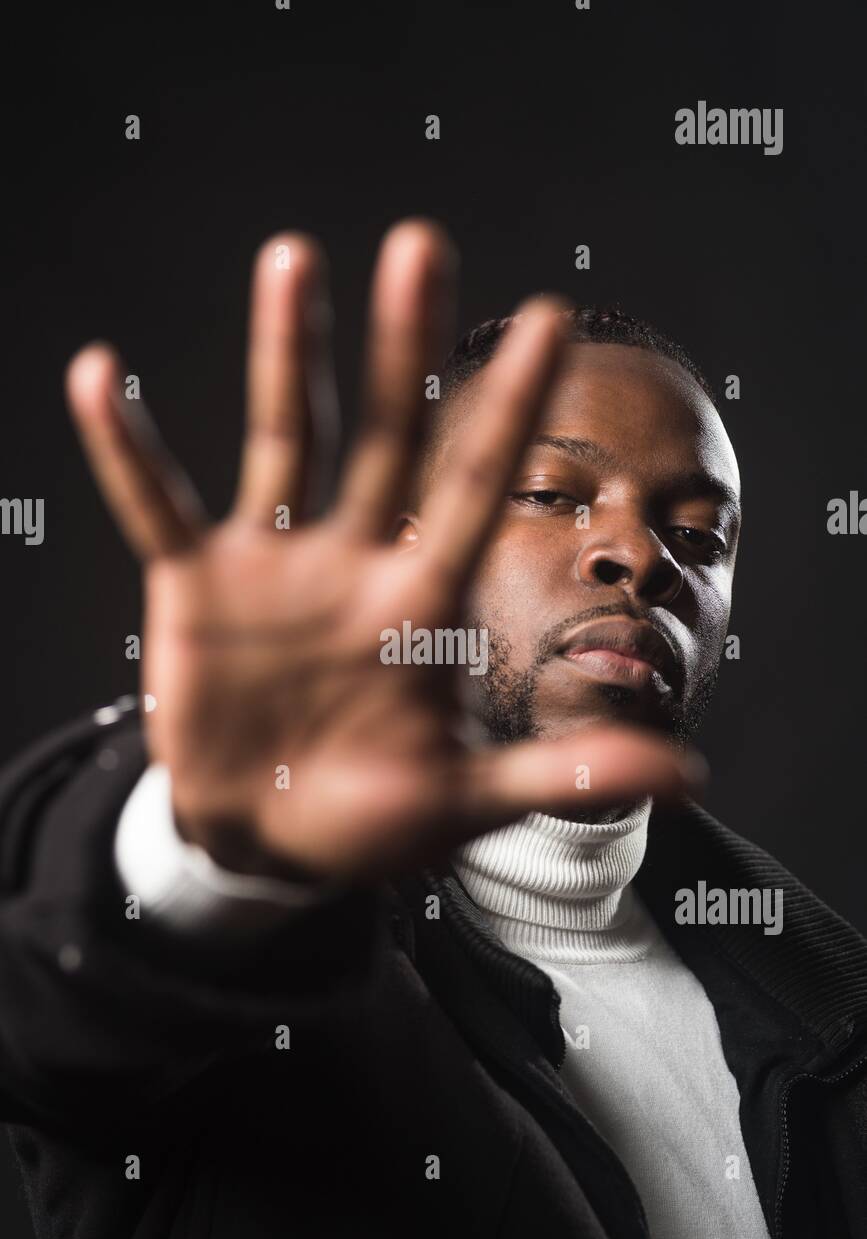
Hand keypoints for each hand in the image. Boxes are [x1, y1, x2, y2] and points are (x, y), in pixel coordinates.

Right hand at [65, 221, 701, 882]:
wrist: (263, 836)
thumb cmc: (370, 818)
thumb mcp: (464, 801)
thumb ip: (561, 776)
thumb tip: (687, 776)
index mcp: (423, 602)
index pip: (479, 489)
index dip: (510, 410)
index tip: (550, 319)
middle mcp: (356, 561)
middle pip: (386, 437)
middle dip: (402, 349)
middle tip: (424, 244)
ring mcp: (277, 565)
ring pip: (285, 440)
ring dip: (284, 354)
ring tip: (294, 260)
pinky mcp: (198, 584)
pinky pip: (157, 504)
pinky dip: (129, 450)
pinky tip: (100, 378)